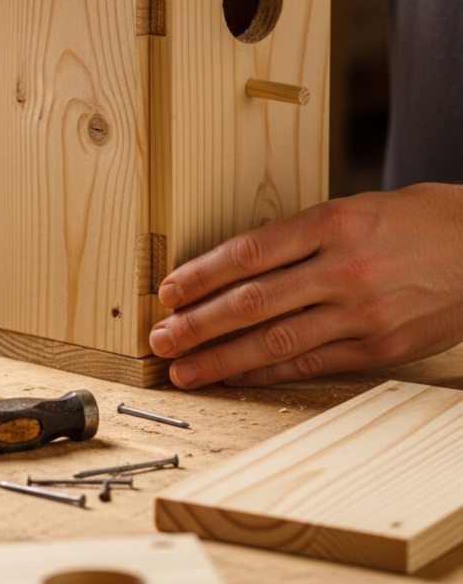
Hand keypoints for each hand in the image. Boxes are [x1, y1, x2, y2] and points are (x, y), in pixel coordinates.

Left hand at [149, 184, 462, 388]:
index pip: (250, 252)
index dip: (202, 275)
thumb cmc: (421, 222)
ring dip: (222, 358)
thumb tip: (241, 263)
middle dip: (198, 324)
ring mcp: (362, 313)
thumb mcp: (360, 207)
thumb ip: (305, 234)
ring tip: (185, 369)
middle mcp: (343, 268)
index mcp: (334, 222)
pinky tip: (237, 375)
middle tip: (161, 338)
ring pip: (276, 340)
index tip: (168, 291)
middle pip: (253, 301)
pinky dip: (268, 371)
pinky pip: (311, 363)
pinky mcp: (379, 347)